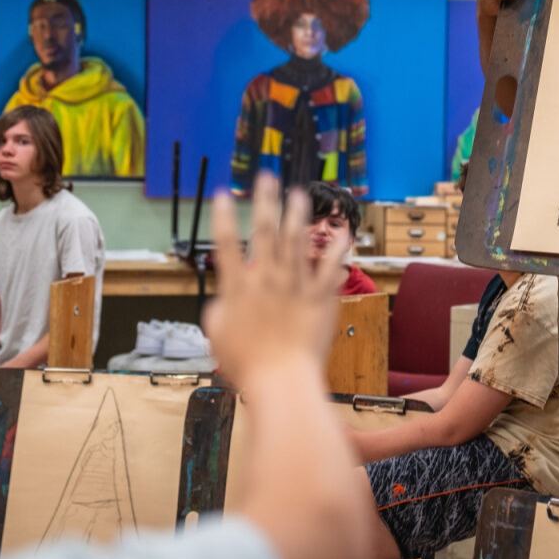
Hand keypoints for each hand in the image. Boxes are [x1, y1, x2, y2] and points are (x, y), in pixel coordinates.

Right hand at [203, 173, 346, 382]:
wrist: (282, 380)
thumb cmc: (246, 364)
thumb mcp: (217, 335)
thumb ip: (218, 309)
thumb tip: (224, 297)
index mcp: (239, 288)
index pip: (227, 245)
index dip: (225, 217)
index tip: (224, 194)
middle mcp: (267, 280)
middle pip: (265, 232)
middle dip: (265, 201)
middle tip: (266, 177)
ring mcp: (295, 286)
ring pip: (296, 242)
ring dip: (297, 215)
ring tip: (298, 193)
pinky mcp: (320, 298)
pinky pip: (330, 267)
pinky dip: (336, 248)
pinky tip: (342, 231)